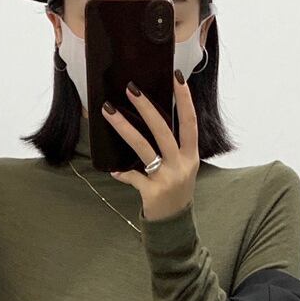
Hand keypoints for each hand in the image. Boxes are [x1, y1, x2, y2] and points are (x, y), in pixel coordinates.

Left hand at [102, 72, 198, 221]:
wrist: (174, 224)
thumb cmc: (175, 191)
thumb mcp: (181, 168)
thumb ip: (172, 148)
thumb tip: (150, 121)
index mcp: (191, 155)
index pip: (189, 122)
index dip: (185, 99)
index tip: (177, 77)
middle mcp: (181, 164)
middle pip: (163, 129)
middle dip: (146, 107)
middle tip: (131, 88)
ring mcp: (167, 178)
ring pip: (143, 147)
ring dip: (124, 127)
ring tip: (108, 111)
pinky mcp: (153, 191)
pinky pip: (132, 176)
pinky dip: (122, 172)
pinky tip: (113, 169)